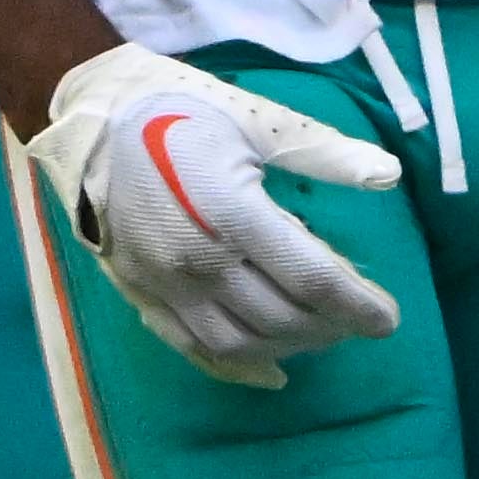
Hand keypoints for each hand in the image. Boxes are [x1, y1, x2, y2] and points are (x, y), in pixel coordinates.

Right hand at [28, 46, 400, 387]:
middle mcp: (197, 260)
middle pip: (282, 318)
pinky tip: (268, 368)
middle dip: (331, 326)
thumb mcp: (258, 121)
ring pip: (238, 343)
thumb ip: (324, 153)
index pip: (313, 280)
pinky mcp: (139, 291)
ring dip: (288, 346)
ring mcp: (163, 282)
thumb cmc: (180, 110)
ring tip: (317, 332)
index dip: (359, 306)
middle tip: (357, 318)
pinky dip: (234, 365)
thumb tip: (388, 174)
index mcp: (231, 214)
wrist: (89, 121)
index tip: (388, 318)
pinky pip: (190, 346)